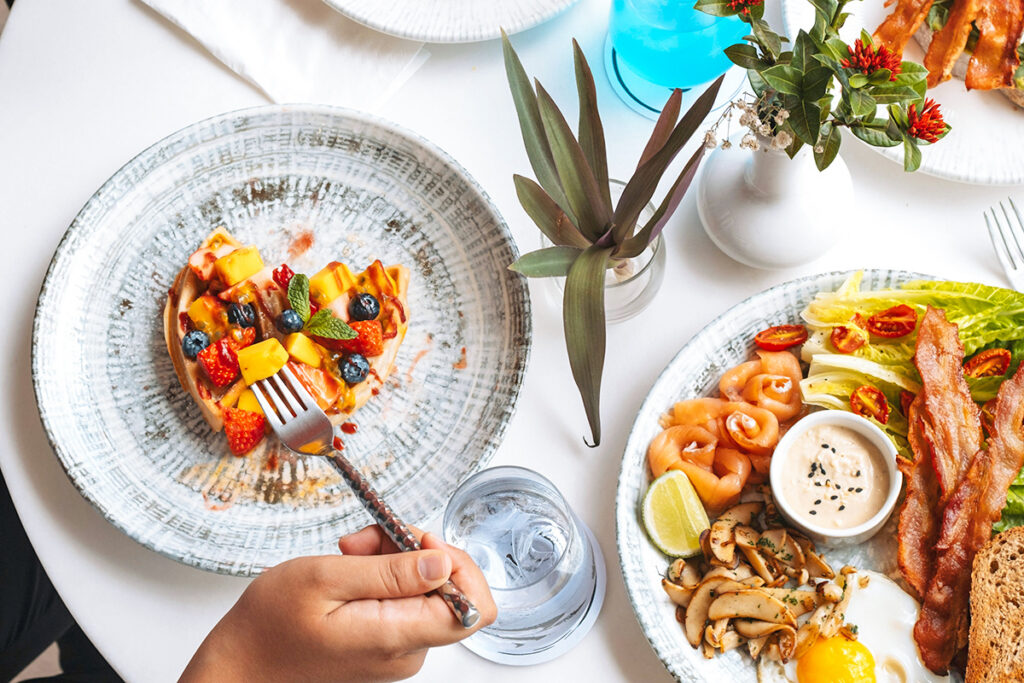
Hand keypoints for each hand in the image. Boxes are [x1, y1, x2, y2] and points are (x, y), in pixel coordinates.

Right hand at [180, 526, 495, 682]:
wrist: (240, 664)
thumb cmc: (268, 626)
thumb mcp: (325, 579)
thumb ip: (389, 572)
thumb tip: (444, 563)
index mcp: (397, 635)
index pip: (474, 607)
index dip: (458, 563)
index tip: (419, 541)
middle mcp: (406, 649)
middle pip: (448, 588)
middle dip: (414, 550)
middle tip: (370, 538)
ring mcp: (396, 650)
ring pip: (423, 589)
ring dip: (392, 558)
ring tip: (350, 552)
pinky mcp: (384, 644)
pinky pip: (403, 600)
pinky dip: (381, 574)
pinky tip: (350, 568)